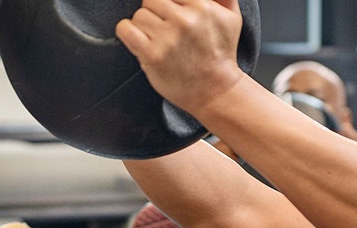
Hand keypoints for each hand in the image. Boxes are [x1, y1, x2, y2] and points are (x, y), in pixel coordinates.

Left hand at [116, 0, 247, 111]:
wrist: (215, 90)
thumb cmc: (221, 54)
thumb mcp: (231, 17)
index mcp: (203, 6)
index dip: (168, 3)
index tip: (171, 14)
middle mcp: (185, 20)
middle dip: (156, 13)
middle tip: (166, 28)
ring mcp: (167, 38)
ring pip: (139, 15)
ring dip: (144, 26)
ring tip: (159, 39)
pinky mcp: (152, 55)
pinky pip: (125, 29)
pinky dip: (127, 32)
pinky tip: (139, 40)